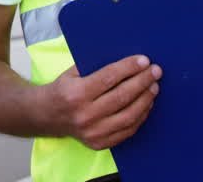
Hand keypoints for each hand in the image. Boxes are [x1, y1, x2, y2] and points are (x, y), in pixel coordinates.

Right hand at [43, 56, 161, 150]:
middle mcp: (85, 114)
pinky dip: (140, 116)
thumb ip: (93, 68)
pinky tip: (146, 104)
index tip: (144, 60)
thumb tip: (125, 61)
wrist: (46, 116)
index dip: (128, 68)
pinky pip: (127, 130)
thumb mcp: (71, 74)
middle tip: (156, 71)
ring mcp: (93, 131)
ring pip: (129, 115)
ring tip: (154, 86)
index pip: (109, 77)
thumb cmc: (62, 90)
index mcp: (76, 93)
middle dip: (142, 81)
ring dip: (145, 99)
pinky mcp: (100, 143)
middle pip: (122, 96)